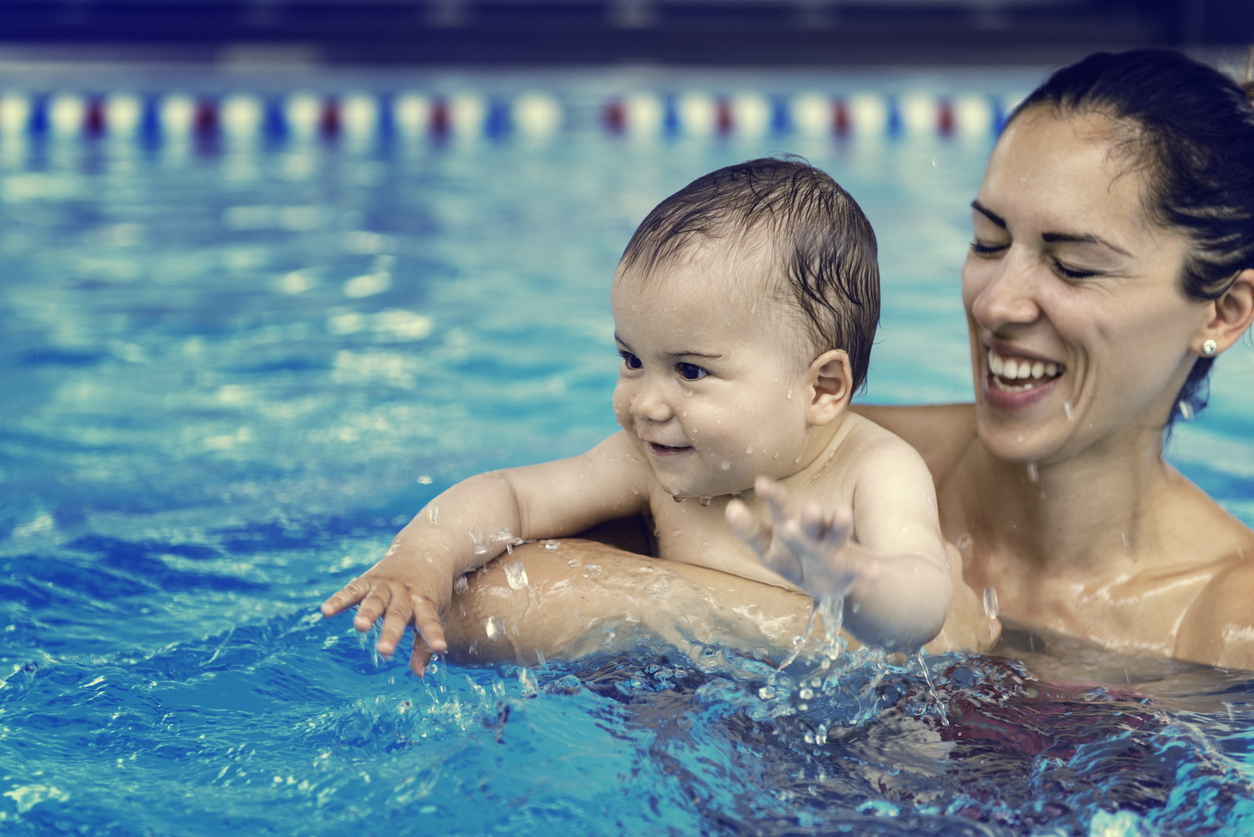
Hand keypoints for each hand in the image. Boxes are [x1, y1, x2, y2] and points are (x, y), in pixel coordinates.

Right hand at [320, 537, 454, 675]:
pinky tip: (325, 611)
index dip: (434, 635)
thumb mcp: (436, 612)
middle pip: (398, 614)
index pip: (430, 621)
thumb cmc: (431, 589)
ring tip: (359, 627)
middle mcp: (405, 593)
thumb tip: (418, 674)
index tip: (440, 647)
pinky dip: (339, 600)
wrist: (425, 548)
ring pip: (375, 600)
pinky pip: (352, 590)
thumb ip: (424, 643)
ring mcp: (386, 585)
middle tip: (385, 651)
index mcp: (425, 601)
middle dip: (391, 632)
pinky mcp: (369, 579)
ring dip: (367, 613)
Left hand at [725, 476, 871, 601]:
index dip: (769, 502)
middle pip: (806, 523)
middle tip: (805, 507)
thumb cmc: (794, 555)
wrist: (831, 579)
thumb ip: (750, 531)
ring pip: (834, 534)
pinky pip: (859, 568)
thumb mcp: (770, 548)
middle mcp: (810, 534)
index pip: (778, 513)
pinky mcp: (850, 566)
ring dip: (837, 524)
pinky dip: (867, 570)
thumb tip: (730, 507)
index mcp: (788, 529)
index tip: (757, 486)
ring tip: (841, 514)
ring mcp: (831, 548)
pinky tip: (874, 572)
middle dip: (805, 515)